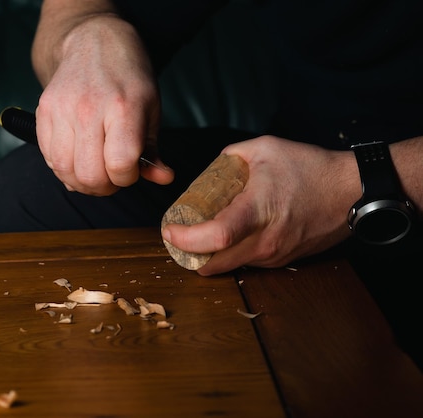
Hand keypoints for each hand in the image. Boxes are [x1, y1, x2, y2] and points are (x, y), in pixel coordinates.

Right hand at [34, 14, 173, 195]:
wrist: (94, 42)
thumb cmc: (128, 78)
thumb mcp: (150, 110)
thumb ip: (152, 150)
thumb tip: (163, 178)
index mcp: (123, 108)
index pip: (120, 164)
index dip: (127, 178)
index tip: (130, 169)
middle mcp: (89, 108)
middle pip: (90, 174)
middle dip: (105, 186)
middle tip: (112, 175)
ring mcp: (62, 109)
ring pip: (64, 170)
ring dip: (82, 181)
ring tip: (94, 170)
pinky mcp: (43, 111)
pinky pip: (48, 157)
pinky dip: (63, 167)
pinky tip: (77, 158)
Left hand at [162, 135, 360, 274]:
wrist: (353, 192)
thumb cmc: (311, 167)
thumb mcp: (265, 148)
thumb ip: (230, 156)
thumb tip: (210, 171)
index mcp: (257, 211)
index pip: (214, 237)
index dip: (184, 238)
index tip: (169, 230)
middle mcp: (265, 241)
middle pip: (213, 265)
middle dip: (189, 255)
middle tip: (179, 236)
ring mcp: (275, 255)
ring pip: (229, 267)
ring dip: (210, 257)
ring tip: (203, 234)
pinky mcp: (283, 261)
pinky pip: (248, 263)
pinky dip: (232, 254)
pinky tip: (232, 235)